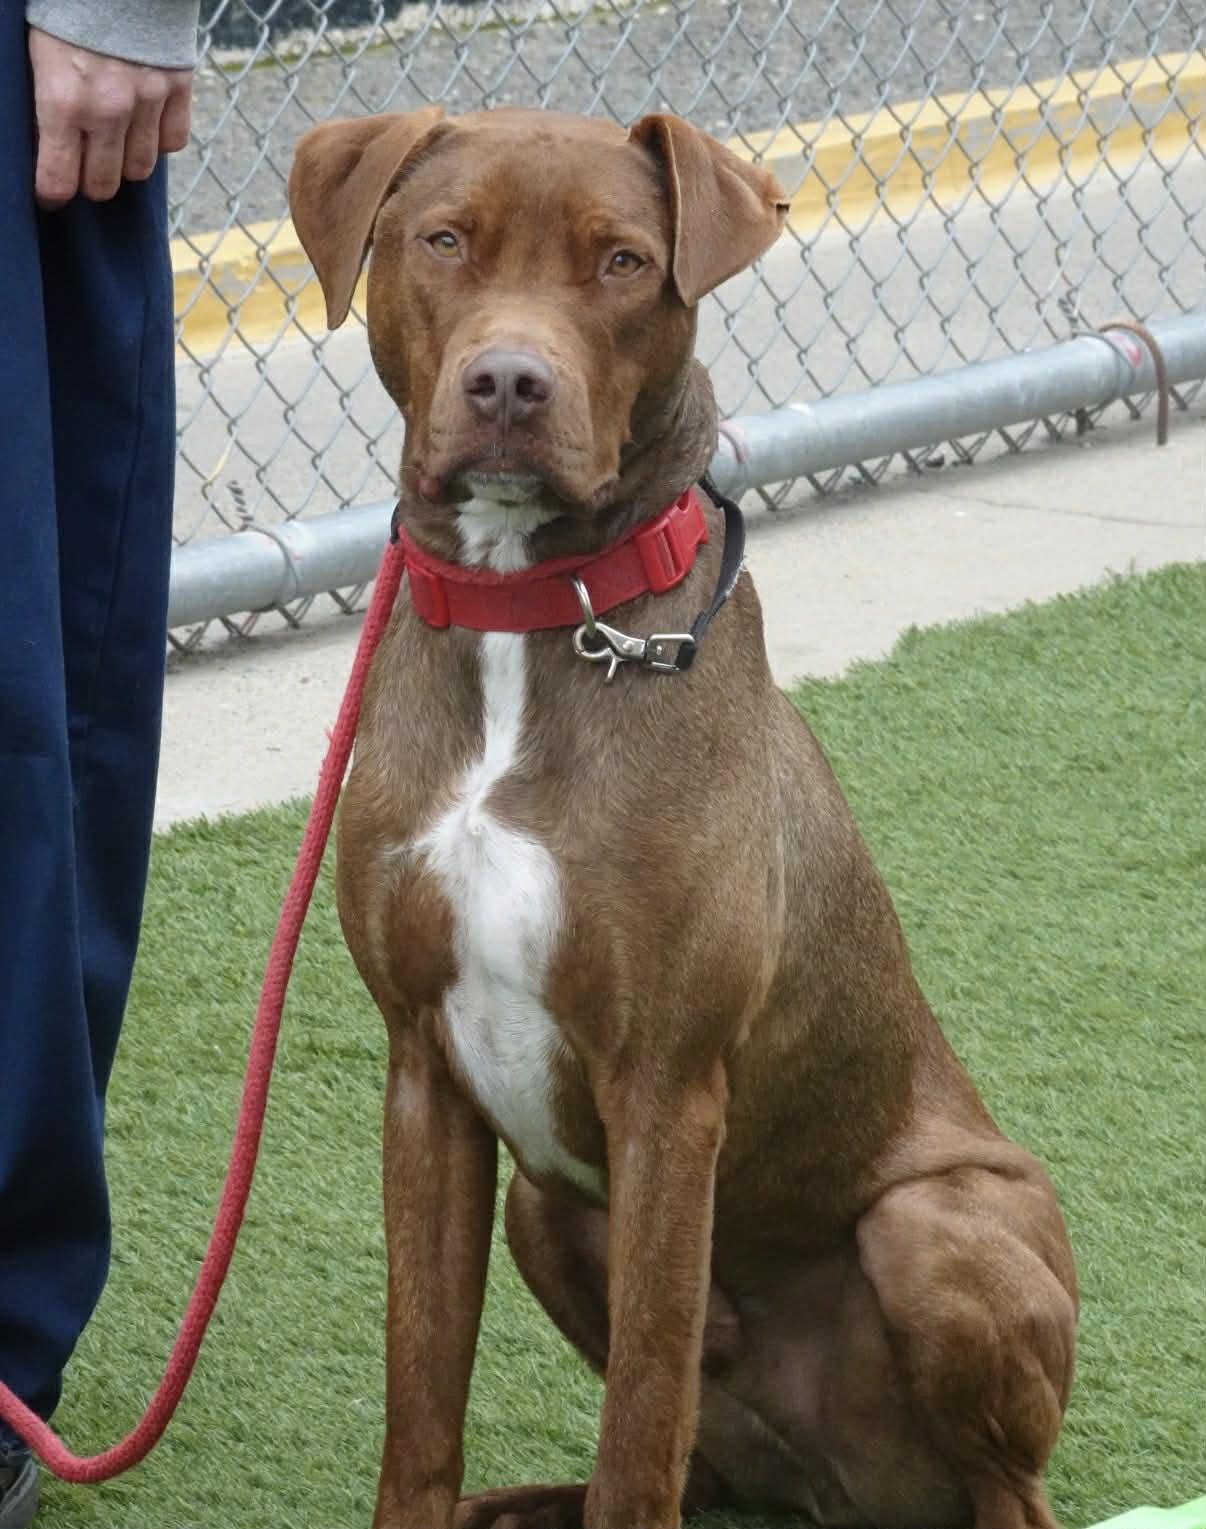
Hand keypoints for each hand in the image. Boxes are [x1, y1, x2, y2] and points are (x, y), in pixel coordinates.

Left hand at [28, 28, 192, 210]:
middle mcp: (108, 109)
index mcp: (62, 100)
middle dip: (90, 183)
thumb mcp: (34, 51)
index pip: (58, 180)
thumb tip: (46, 145)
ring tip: (113, 147)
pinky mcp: (178, 88)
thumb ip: (43, 101)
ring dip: (124, 165)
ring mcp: (148, 101)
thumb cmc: (63, 6)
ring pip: (141, 170)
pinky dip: (159, 141)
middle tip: (82, 168)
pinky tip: (143, 125)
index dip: (52, 193)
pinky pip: (173, 142)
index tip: (50, 192)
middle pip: (104, 184)